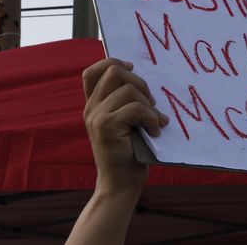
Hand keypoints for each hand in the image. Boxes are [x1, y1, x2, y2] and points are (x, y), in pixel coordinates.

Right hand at [81, 58, 169, 194]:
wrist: (120, 184)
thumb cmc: (129, 153)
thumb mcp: (124, 123)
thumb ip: (125, 103)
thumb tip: (143, 79)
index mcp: (93, 105)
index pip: (92, 72)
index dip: (112, 61)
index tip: (132, 68)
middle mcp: (91, 108)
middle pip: (113, 71)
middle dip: (139, 82)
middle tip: (151, 103)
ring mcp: (96, 117)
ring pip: (128, 89)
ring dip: (149, 105)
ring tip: (155, 121)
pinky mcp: (106, 127)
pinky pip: (135, 108)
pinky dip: (151, 117)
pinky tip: (155, 130)